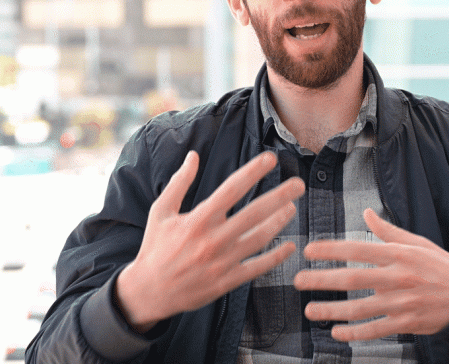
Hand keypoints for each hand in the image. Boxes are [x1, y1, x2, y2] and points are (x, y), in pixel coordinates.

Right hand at [117, 151, 304, 331]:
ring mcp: (222, 262)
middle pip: (254, 213)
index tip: (271, 159)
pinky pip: (258, 267)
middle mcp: (213, 239)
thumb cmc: (155, 247)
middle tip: (299, 184)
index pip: (231, 189)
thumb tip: (193, 155)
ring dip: (279, 222)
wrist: (149, 292)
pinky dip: (276, 257)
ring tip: (292, 207)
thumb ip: (179, 182)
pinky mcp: (227, 281)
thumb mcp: (160, 211)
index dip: (253, 172)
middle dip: (279, 197)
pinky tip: (290, 246)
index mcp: (198, 219)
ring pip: (260, 239)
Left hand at [294, 208, 448, 340]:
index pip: (358, 249)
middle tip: (298, 280)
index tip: (309, 250)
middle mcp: (398, 278)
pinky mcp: (405, 323)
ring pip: (360, 309)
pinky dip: (354, 334)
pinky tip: (336, 333)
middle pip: (353, 280)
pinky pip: (375, 330)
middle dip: (322, 280)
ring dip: (332, 311)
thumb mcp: (417, 243)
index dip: (331, 250)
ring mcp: (401, 303)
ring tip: (310, 310)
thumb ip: (388, 231)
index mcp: (399, 255)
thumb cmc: (439, 266)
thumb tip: (367, 213)